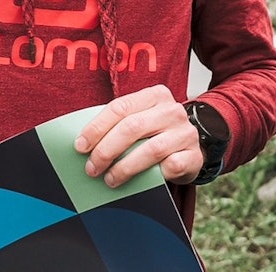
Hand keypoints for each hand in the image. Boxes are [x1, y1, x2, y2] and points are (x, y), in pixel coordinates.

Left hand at [73, 85, 204, 186]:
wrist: (190, 147)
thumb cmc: (155, 134)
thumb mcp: (139, 121)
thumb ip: (117, 125)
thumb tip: (81, 144)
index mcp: (155, 95)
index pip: (120, 107)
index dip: (97, 128)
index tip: (80, 146)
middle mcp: (172, 110)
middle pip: (132, 127)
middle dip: (106, 150)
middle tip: (92, 168)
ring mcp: (186, 133)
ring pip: (151, 149)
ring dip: (124, 167)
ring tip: (109, 179)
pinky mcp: (195, 155)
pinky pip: (171, 166)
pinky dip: (154, 175)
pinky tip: (142, 181)